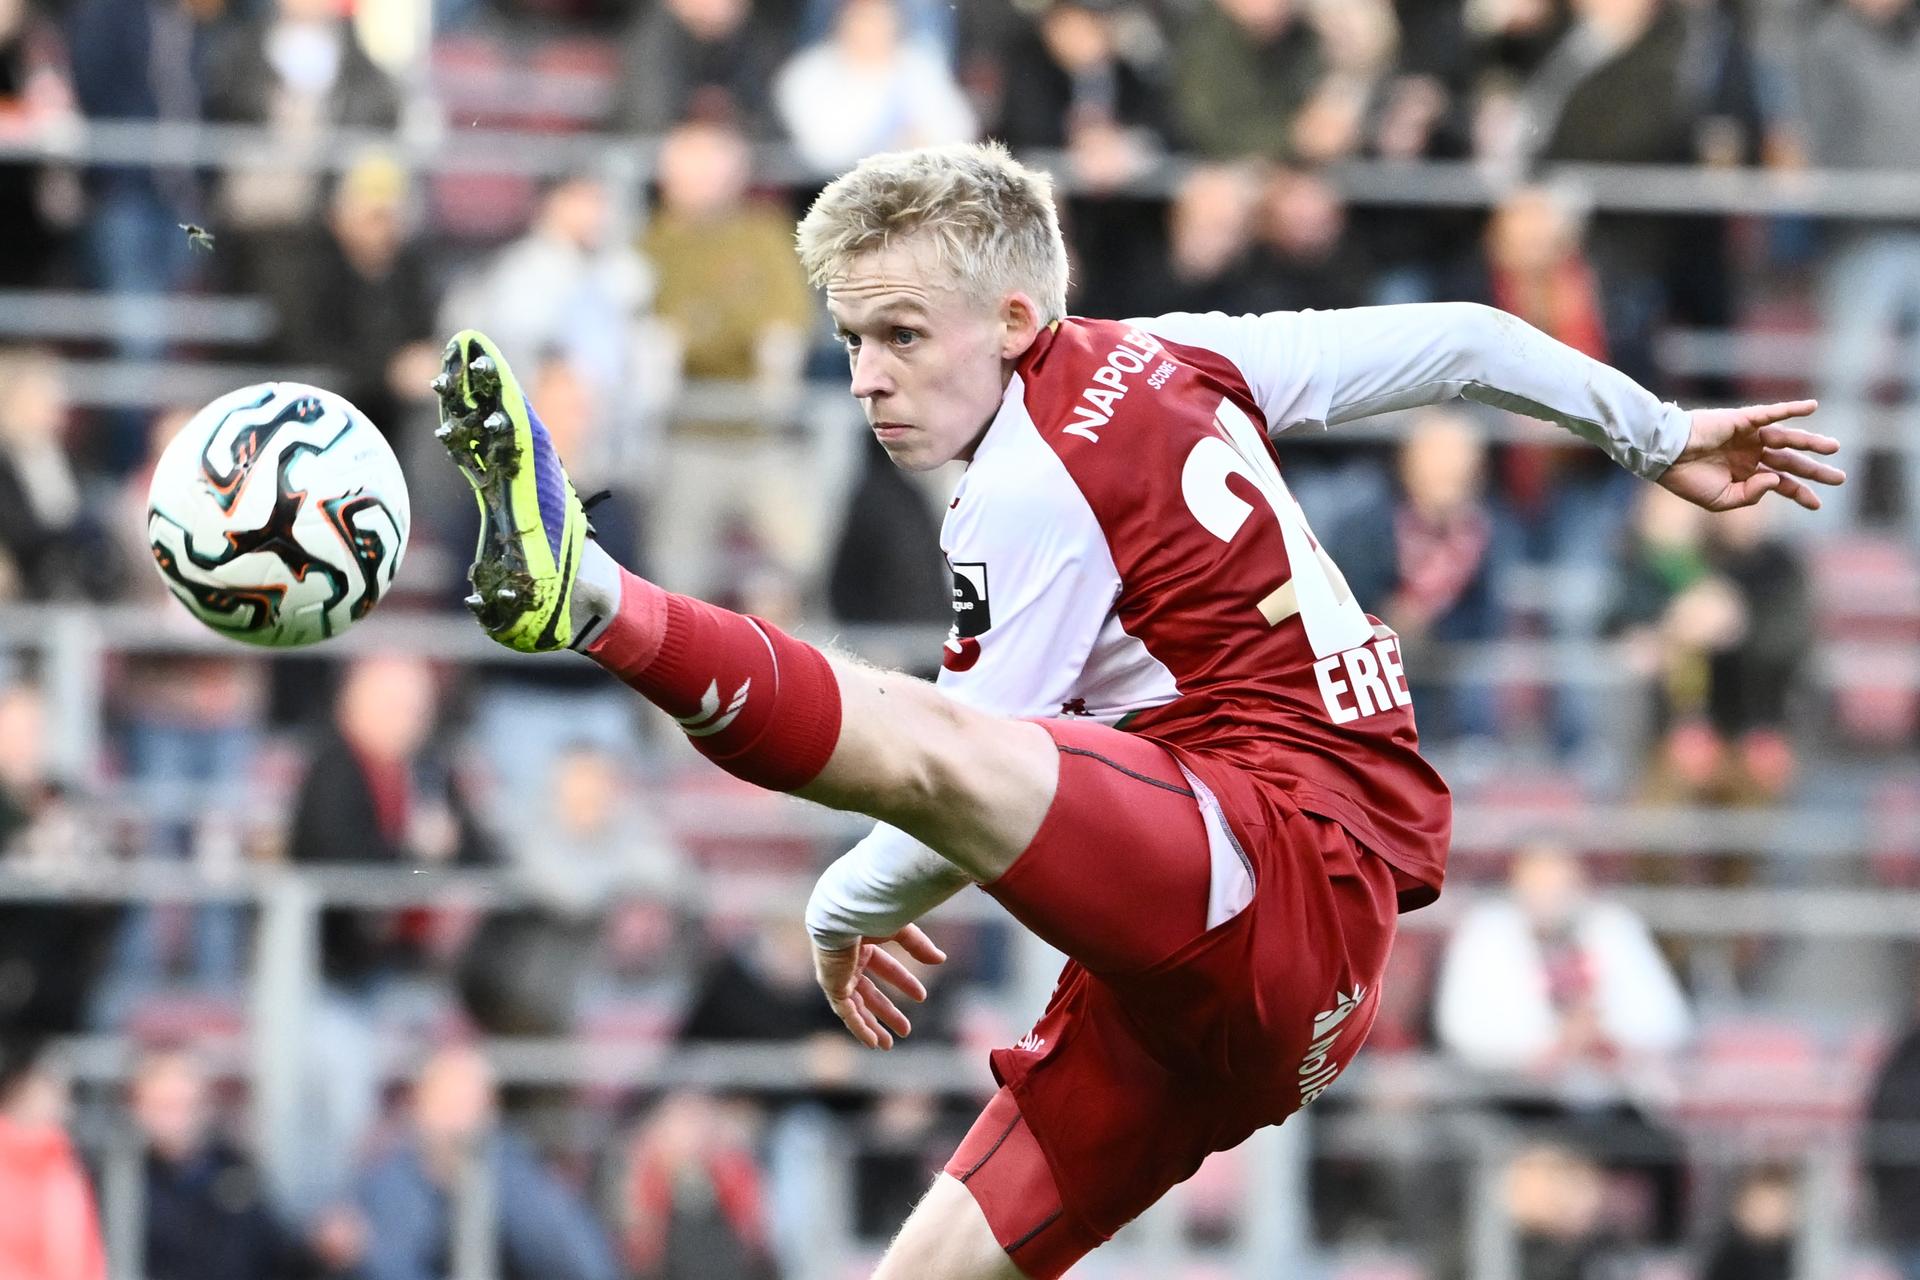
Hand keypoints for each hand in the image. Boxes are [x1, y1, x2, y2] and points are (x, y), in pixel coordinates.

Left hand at [813, 924, 945, 1049]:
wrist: (843, 915)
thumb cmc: (868, 914)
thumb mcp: (899, 930)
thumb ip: (918, 945)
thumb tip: (940, 959)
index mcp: (861, 945)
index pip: (885, 968)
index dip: (904, 982)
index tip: (922, 997)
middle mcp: (847, 963)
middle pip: (869, 994)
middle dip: (887, 1012)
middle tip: (906, 1030)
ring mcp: (838, 976)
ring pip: (856, 1008)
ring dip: (872, 1027)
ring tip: (888, 1045)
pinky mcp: (832, 987)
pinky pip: (846, 1013)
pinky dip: (858, 1028)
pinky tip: (872, 1042)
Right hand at [1658, 401, 1842, 511]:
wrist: (1666, 457)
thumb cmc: (1687, 480)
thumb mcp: (1722, 500)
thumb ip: (1751, 495)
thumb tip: (1776, 480)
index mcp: (1746, 474)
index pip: (1781, 484)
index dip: (1799, 493)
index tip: (1817, 505)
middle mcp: (1751, 455)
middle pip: (1791, 462)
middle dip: (1815, 471)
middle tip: (1840, 478)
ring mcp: (1749, 437)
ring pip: (1787, 439)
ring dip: (1810, 442)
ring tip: (1834, 448)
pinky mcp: (1742, 421)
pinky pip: (1771, 413)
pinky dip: (1791, 409)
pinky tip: (1812, 407)